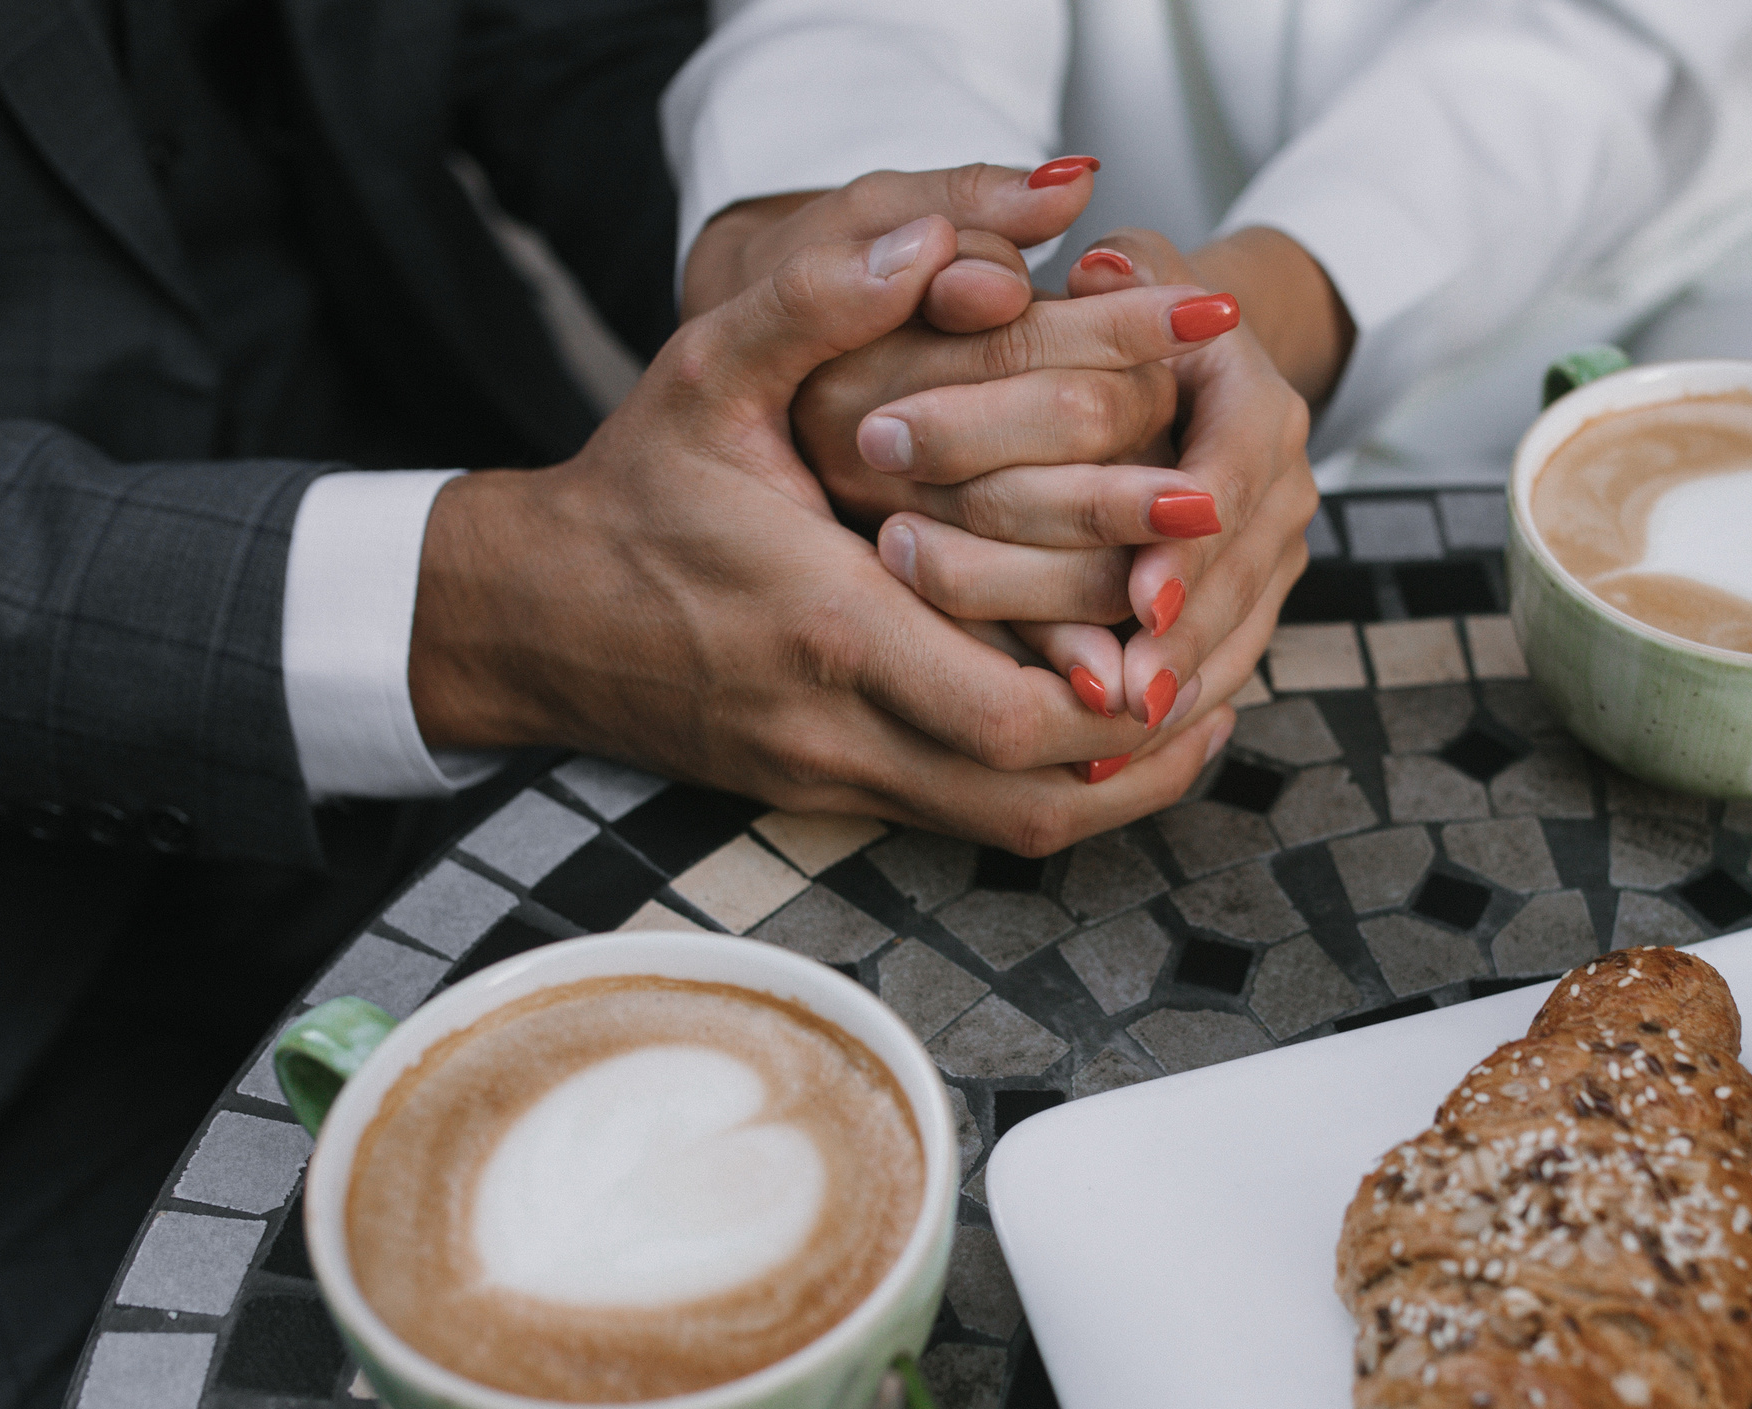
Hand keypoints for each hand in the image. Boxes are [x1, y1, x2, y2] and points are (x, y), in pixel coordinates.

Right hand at [406, 216, 1233, 853]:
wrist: (528, 619)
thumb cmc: (629, 491)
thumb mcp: (707, 372)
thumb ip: (820, 300)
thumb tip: (937, 236)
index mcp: (825, 628)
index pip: (1007, 709)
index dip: (1120, 690)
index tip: (1191, 632)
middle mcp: (839, 728)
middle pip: (1035, 796)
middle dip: (1148, 750)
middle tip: (1224, 668)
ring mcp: (836, 779)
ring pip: (1013, 829)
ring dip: (1118, 784)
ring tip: (1200, 708)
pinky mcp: (835, 797)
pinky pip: (975, 821)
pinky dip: (1059, 787)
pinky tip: (1115, 726)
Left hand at [880, 226, 1315, 736]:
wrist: (1194, 361)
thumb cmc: (1134, 311)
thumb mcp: (1127, 270)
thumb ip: (1109, 276)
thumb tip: (1093, 271)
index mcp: (1259, 402)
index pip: (1233, 480)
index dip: (1189, 542)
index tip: (1140, 599)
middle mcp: (1284, 488)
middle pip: (1234, 577)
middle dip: (1170, 639)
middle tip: (1106, 694)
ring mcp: (1274, 556)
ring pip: (1232, 636)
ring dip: (1170, 691)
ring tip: (1104, 741)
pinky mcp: (1248, 605)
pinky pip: (1219, 669)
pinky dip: (1170, 714)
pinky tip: (1111, 757)